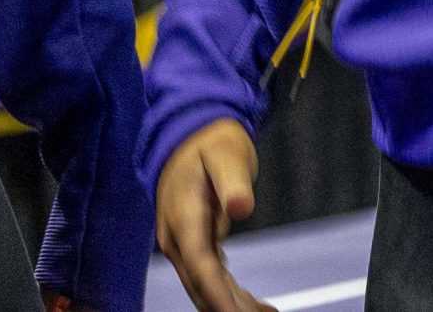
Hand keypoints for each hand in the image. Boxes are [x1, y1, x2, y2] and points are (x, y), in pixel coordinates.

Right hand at [155, 119, 276, 311]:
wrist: (188, 136)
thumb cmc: (211, 143)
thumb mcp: (226, 155)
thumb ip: (233, 182)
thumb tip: (242, 208)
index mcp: (184, 216)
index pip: (201, 265)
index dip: (217, 295)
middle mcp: (177, 237)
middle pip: (202, 285)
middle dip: (227, 308)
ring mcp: (183, 244)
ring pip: (206, 286)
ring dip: (232, 305)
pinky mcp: (194, 245)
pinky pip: (211, 277)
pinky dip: (231, 295)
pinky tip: (255, 306)